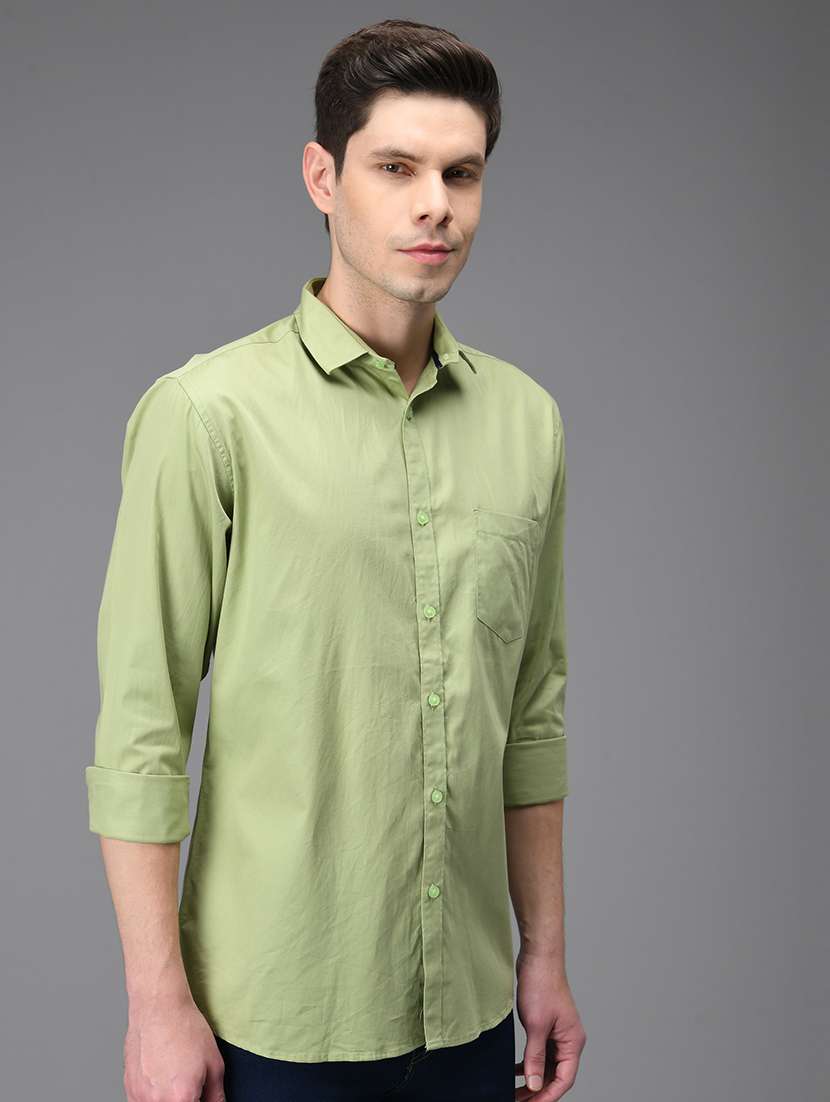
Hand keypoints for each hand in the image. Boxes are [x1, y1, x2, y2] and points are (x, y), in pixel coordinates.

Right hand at [123, 990, 225, 1100]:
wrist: (159, 1007)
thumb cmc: (185, 1028)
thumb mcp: (214, 1062)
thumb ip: (216, 1094)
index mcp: (181, 1098)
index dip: (199, 1101)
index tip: (200, 1095)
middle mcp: (157, 1101)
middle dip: (185, 1099)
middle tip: (191, 1085)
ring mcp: (140, 1097)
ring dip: (168, 1098)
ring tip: (175, 1077)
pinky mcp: (129, 1089)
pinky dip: (153, 1096)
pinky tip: (161, 1079)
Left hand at [513, 950, 585, 1100]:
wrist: (538, 956)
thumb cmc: (542, 984)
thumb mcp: (535, 1025)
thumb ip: (535, 1057)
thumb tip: (535, 1084)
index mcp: (572, 1041)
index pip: (564, 1079)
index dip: (547, 1096)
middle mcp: (568, 1039)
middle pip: (556, 1075)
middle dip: (538, 1090)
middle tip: (519, 1100)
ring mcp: (558, 1032)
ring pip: (548, 1065)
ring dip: (533, 1078)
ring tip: (516, 1091)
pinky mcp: (547, 1025)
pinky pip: (541, 1052)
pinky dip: (530, 1063)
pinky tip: (516, 1070)